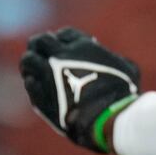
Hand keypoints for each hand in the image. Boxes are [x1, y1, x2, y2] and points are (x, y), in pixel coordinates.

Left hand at [21, 28, 139, 153]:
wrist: (107, 120)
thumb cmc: (122, 95)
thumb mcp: (127, 68)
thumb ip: (112, 59)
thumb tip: (109, 58)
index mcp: (82, 47)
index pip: (64, 34)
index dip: (62, 40)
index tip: (64, 49)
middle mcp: (61, 58)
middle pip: (41, 41)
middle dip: (40, 46)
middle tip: (41, 54)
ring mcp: (48, 77)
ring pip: (28, 60)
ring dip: (29, 62)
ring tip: (32, 69)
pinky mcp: (41, 97)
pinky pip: (29, 83)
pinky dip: (31, 82)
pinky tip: (36, 85)